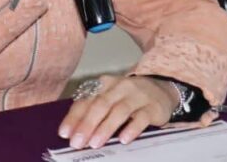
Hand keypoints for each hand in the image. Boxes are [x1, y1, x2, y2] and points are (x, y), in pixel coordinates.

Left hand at [58, 75, 178, 148]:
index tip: (64, 133)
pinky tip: (123, 140)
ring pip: (119, 111)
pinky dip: (131, 128)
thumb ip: (92, 111)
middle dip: (87, 124)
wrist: (161, 90)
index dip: (74, 117)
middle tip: (77, 143)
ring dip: (105, 128)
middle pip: (100, 105)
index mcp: (104, 84)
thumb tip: (73, 132)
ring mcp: (137, 96)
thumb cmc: (128, 98)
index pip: (86, 100)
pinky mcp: (152, 107)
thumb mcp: (109, 99)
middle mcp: (119, 87)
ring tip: (95, 143)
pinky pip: (141, 118)